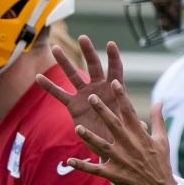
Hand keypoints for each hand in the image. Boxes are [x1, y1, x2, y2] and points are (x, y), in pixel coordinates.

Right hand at [36, 35, 124, 150]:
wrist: (108, 146)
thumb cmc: (123, 134)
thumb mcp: (130, 129)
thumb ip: (135, 124)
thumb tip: (145, 124)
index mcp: (115, 91)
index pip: (116, 71)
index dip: (114, 58)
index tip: (111, 44)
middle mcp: (99, 88)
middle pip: (93, 66)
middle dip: (89, 52)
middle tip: (83, 38)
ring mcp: (84, 95)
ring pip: (73, 75)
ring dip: (64, 62)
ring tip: (55, 49)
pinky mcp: (73, 105)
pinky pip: (59, 94)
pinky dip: (49, 86)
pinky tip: (38, 77)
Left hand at [39, 39, 176, 184]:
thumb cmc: (161, 164)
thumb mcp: (162, 140)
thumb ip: (158, 119)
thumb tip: (159, 100)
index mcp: (140, 136)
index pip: (129, 112)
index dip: (121, 97)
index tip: (114, 82)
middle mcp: (129, 146)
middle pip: (113, 125)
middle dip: (102, 111)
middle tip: (91, 97)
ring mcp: (121, 161)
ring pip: (101, 146)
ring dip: (89, 137)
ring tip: (77, 128)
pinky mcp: (115, 175)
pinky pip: (96, 170)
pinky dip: (83, 166)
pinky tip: (70, 161)